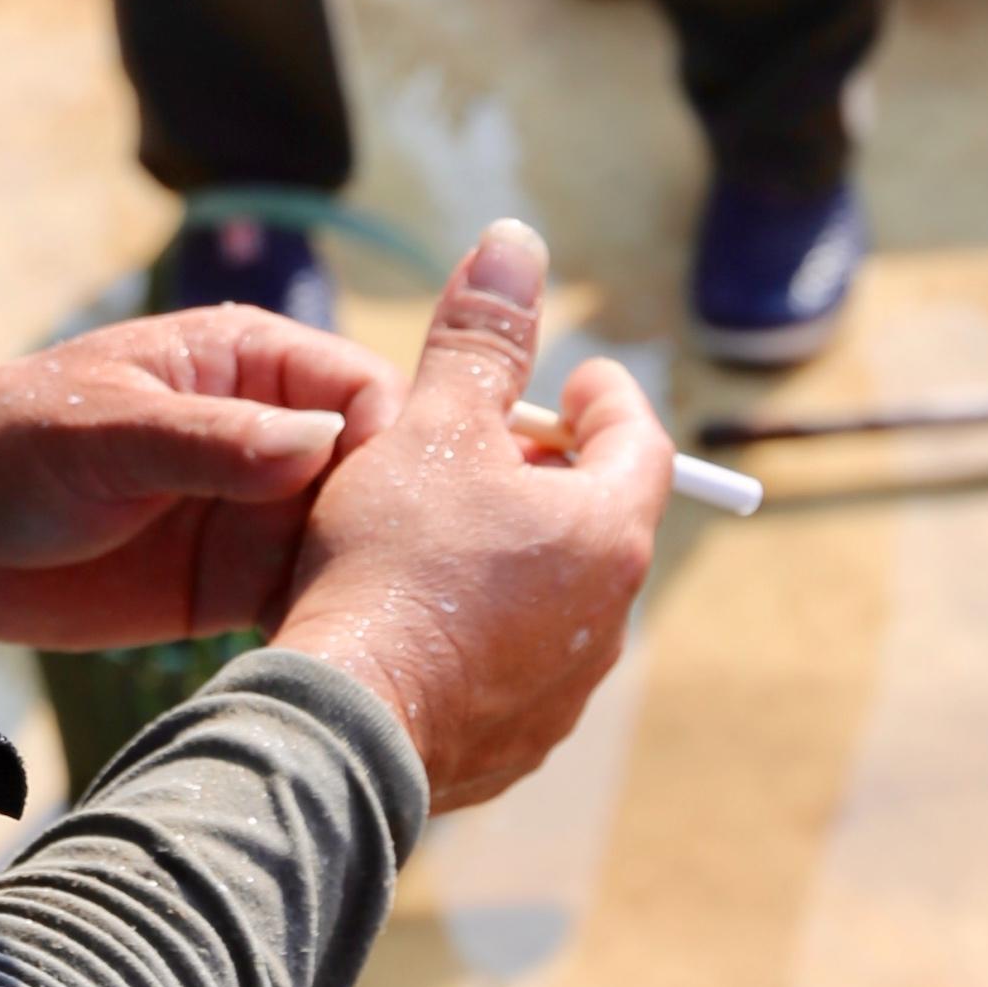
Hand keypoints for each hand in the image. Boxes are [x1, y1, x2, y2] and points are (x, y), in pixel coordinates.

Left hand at [0, 307, 400, 651]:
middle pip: (378, 476)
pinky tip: (351, 677)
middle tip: (428, 602)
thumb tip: (322, 445)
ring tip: (402, 651)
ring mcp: (260, 514)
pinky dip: (336, 634)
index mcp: (251, 364)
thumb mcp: (108, 434)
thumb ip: (210, 438)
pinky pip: (312, 605)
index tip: (410, 516)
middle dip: (406, 528)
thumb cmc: (14, 445)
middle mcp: (272, 436)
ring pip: (355, 546)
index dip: (398, 445)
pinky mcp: (238, 585)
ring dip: (378, 590)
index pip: (362, 392)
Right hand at [272, 221, 671, 809]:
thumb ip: (479, 340)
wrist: (348, 719)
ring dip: (515, 554)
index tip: (569, 378)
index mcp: (605, 531)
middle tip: (482, 446)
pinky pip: (516, 663)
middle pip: (597, 518)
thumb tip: (515, 244)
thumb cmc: (394, 559)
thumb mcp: (432, 427)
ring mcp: (565, 690)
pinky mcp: (518, 742)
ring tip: (438, 530)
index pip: (639, 441)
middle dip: (548, 474)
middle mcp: (606, 617)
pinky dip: (484, 627)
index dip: (603, 397)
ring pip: (556, 594)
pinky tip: (419, 614)